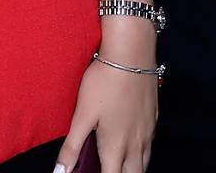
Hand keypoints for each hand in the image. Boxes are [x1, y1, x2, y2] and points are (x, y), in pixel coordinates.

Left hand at [53, 58, 156, 172]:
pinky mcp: (154, 117)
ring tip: (120, 164)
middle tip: (108, 169)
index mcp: (116, 147)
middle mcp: (136, 144)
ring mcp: (148, 130)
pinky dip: (142, 151)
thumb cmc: (104, 82)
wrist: (131, 54)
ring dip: (133, 167)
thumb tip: (60, 172)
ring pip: (144, 161)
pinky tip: (133, 141)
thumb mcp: (82, 114)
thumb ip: (72, 146)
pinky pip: (150, 143)